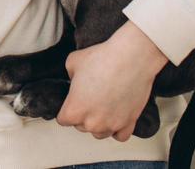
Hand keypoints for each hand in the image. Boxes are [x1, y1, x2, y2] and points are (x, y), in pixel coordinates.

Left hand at [59, 21, 168, 141]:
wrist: (131, 58)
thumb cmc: (102, 59)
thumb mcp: (72, 62)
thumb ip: (69, 77)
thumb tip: (75, 83)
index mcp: (74, 109)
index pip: (63, 120)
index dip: (67, 109)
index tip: (72, 102)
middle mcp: (92, 122)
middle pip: (81, 126)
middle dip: (83, 115)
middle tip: (90, 98)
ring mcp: (111, 125)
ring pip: (100, 133)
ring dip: (99, 123)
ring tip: (102, 106)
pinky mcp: (129, 123)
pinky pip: (120, 136)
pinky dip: (118, 129)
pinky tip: (116, 117)